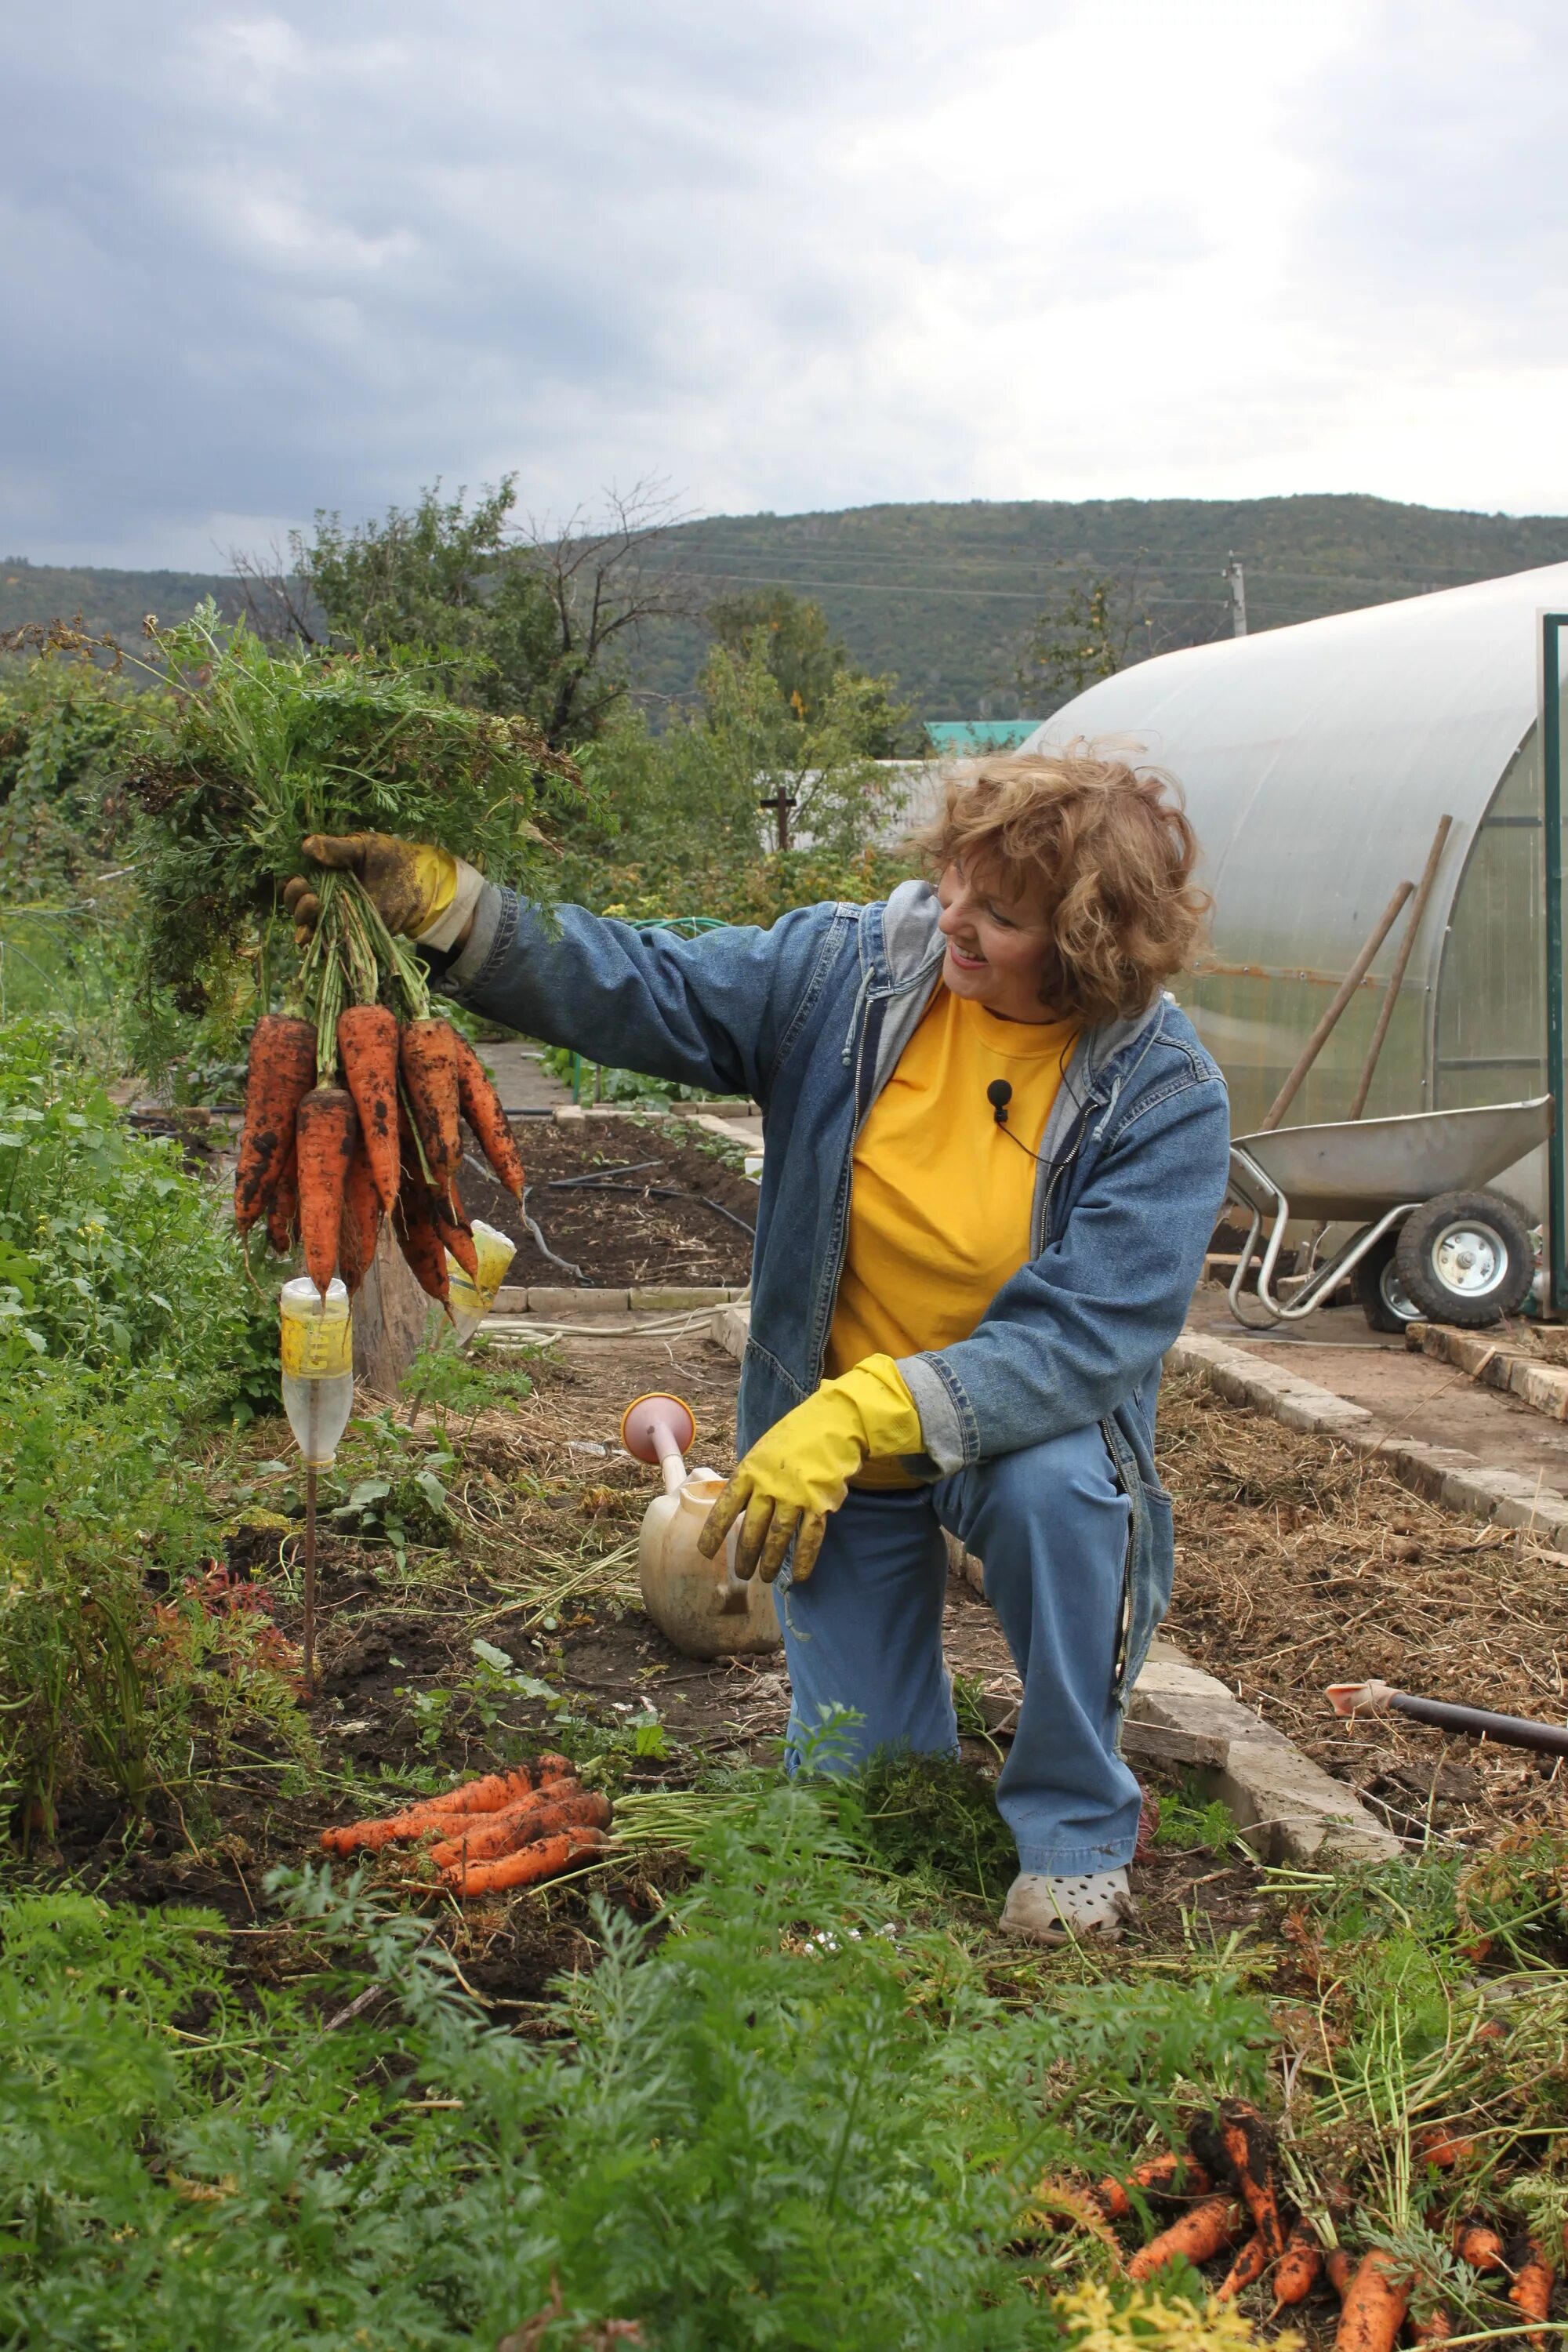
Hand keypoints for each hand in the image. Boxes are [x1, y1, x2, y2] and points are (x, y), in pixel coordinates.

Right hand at [283, 832, 458, 944]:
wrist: (420, 882)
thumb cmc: (391, 859)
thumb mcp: (362, 847)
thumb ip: (336, 848)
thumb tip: (306, 845)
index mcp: (324, 875)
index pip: (297, 881)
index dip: (290, 882)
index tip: (296, 877)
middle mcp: (325, 897)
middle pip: (296, 904)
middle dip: (294, 898)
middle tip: (304, 889)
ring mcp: (336, 917)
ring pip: (306, 924)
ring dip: (301, 917)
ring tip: (312, 902)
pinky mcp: (350, 933)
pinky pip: (325, 941)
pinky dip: (312, 941)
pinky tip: (307, 934)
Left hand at [698, 1356, 921, 1582]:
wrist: (833, 1424)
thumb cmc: (794, 1438)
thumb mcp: (762, 1453)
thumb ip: (750, 1479)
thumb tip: (736, 1506)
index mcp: (749, 1471)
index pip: (725, 1508)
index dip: (713, 1533)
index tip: (705, 1553)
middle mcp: (769, 1486)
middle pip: (751, 1529)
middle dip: (744, 1555)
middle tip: (741, 1574)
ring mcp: (795, 1496)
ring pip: (778, 1537)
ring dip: (770, 1561)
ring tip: (764, 1577)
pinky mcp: (820, 1503)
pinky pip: (810, 1537)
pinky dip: (805, 1559)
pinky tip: (800, 1575)